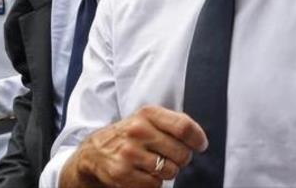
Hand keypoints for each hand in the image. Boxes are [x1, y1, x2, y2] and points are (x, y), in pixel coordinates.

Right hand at [60, 105, 207, 187]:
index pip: (183, 127)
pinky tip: (143, 173)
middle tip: (172, 156)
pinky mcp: (122, 174)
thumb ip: (172, 124)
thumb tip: (198, 139)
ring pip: (170, 171)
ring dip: (167, 172)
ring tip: (155, 164)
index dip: (198, 139)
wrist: (94, 151)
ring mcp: (129, 153)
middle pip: (181, 153)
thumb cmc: (129, 135)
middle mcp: (138, 131)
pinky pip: (155, 185)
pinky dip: (153, 182)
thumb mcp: (146, 119)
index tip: (200, 145)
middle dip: (182, 159)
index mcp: (147, 114)